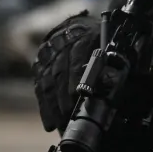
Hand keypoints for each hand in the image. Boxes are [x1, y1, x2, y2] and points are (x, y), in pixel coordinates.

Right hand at [32, 13, 100, 132]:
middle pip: (59, 70)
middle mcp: (61, 42)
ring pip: (48, 81)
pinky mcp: (39, 65)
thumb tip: (113, 89)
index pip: (76, 53)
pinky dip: (45, 108)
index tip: (78, 94)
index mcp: (82, 34)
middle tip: (69, 115)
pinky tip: (49, 123)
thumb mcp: (108, 46)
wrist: (78, 27)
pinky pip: (40, 88)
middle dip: (63, 95)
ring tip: (60, 124)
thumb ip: (110, 64)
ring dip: (54, 105)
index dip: (76, 74)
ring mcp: (47, 54)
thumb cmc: (99, 43)